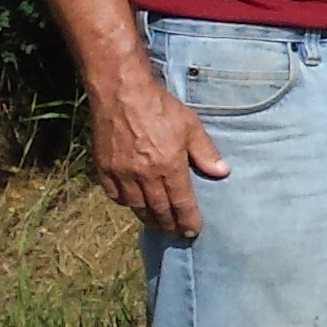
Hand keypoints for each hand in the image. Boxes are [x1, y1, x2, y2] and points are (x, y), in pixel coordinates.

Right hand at [91, 67, 229, 238]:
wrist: (120, 92)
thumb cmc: (160, 107)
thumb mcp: (191, 126)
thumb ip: (206, 152)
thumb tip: (223, 172)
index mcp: (169, 166)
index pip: (181, 203)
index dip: (187, 220)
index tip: (192, 232)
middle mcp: (144, 175)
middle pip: (158, 210)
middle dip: (168, 225)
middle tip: (175, 234)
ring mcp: (122, 173)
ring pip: (136, 206)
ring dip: (148, 218)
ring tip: (157, 224)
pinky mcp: (104, 168)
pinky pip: (114, 195)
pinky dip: (125, 203)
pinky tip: (133, 204)